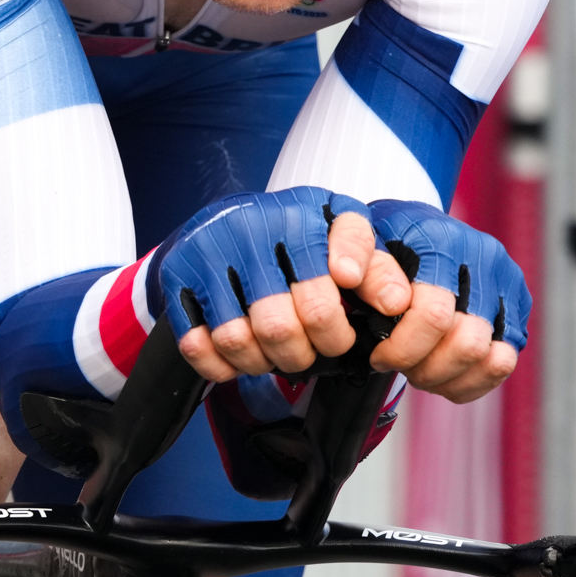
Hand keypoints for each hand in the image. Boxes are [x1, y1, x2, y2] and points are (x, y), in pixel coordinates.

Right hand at [162, 189, 412, 381]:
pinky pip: (198, 343)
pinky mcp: (178, 275)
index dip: (345, 302)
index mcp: (303, 210)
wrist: (220, 222)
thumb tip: (396, 305)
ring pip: (240, 338)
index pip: (337, 258)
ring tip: (278, 355)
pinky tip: (239, 358)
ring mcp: (211, 249)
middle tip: (314, 353)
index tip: (342, 324)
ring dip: (263, 362)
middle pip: (286, 321)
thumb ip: (375, 267)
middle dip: (307, 352)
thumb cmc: (291, 238)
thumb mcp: (338, 238)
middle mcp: (254, 224)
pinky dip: (221, 365)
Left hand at [366, 200, 531, 402]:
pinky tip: (443, 372)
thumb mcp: (363, 246)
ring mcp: (506, 283)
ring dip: (447, 376)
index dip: (402, 349)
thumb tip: (392, 304)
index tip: (378, 356)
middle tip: (401, 365)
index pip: (434, 314)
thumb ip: (369, 269)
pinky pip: (503, 363)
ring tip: (420, 368)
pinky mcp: (517, 307)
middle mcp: (484, 258)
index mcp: (444, 242)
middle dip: (426, 368)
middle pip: (467, 343)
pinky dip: (470, 380)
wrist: (417, 226)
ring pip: (489, 358)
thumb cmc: (386, 240)